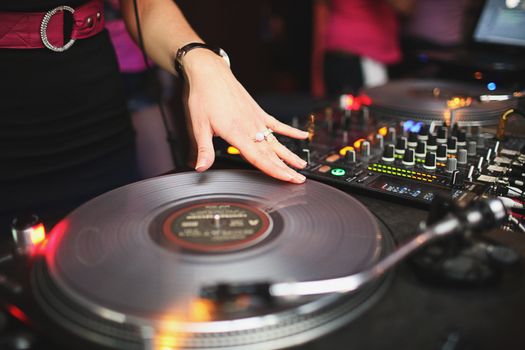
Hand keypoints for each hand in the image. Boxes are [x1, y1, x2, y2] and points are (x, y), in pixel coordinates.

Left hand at [181, 49, 308, 183]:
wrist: (211, 73)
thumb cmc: (204, 98)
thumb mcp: (199, 126)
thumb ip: (204, 149)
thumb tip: (201, 167)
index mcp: (236, 133)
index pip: (259, 158)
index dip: (275, 171)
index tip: (288, 179)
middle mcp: (250, 128)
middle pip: (271, 153)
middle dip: (286, 168)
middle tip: (299, 180)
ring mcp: (257, 120)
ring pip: (276, 142)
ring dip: (290, 154)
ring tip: (302, 165)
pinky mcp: (259, 112)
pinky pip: (277, 124)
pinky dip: (290, 131)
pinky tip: (302, 136)